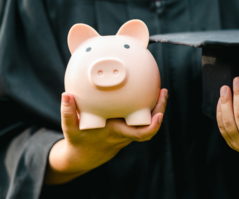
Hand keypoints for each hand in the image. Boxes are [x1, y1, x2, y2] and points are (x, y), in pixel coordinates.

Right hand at [44, 88, 167, 184]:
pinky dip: (148, 109)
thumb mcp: (70, 129)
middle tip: (163, 91)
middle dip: (160, 110)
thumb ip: (67, 113)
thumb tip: (66, 95)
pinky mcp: (127, 129)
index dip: (153, 127)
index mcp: (116, 133)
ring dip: (156, 108)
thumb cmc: (78, 141)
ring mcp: (128, 132)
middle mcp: (125, 134)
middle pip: (150, 127)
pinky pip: (142, 120)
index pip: (140, 134)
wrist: (84, 156)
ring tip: (160, 90)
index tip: (159, 116)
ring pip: (148, 122)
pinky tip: (147, 94)